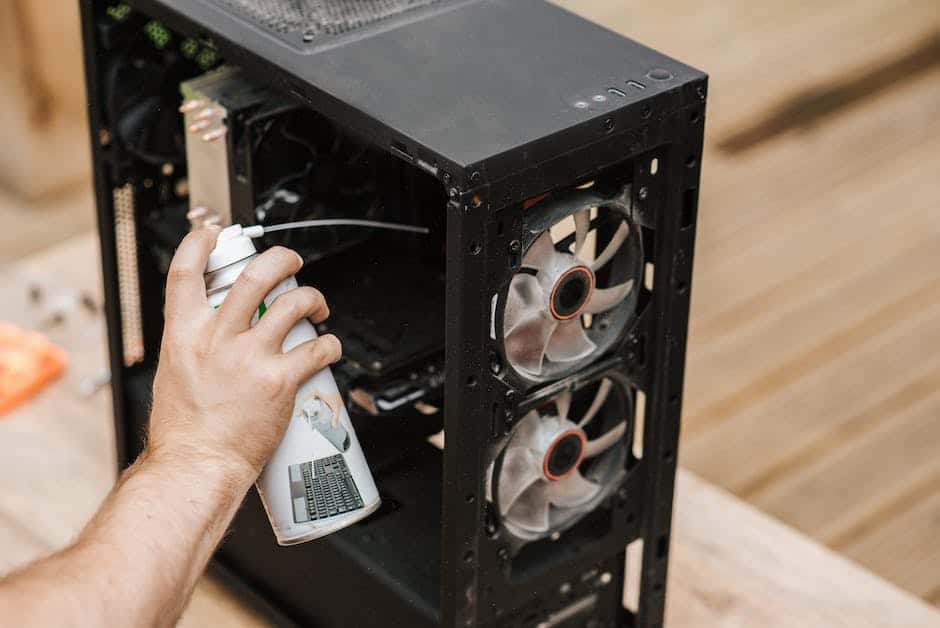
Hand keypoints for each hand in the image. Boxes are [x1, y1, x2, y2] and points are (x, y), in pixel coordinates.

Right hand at [147, 227, 341, 483]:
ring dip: (313, 300)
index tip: (214, 234)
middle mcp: (217, 338)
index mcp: (183, 334)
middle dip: (280, 259)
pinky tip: (330, 348)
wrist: (195, 467)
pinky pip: (316, 349)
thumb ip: (193, 347)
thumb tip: (209, 334)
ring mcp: (249, 357)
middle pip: (254, 275)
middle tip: (292, 262)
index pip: (185, 272)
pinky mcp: (278, 380)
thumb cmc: (183, 433)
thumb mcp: (173, 374)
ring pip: (293, 304)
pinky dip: (331, 344)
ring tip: (318, 308)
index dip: (200, 243)